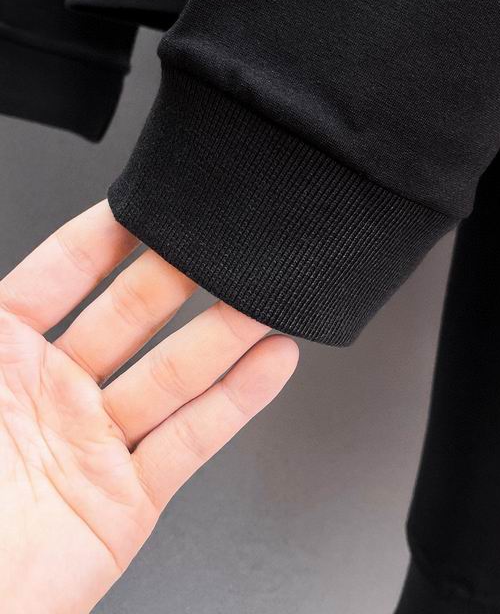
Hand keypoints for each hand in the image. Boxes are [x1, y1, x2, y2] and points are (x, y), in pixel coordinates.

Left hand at [0, 201, 297, 613]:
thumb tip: (3, 286)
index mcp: (2, 357)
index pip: (61, 275)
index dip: (103, 238)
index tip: (146, 206)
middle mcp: (55, 393)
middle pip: (132, 315)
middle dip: (180, 275)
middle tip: (222, 244)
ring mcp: (97, 442)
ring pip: (174, 373)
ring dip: (226, 333)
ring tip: (266, 298)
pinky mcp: (129, 497)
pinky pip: (191, 439)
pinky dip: (238, 402)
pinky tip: (270, 364)